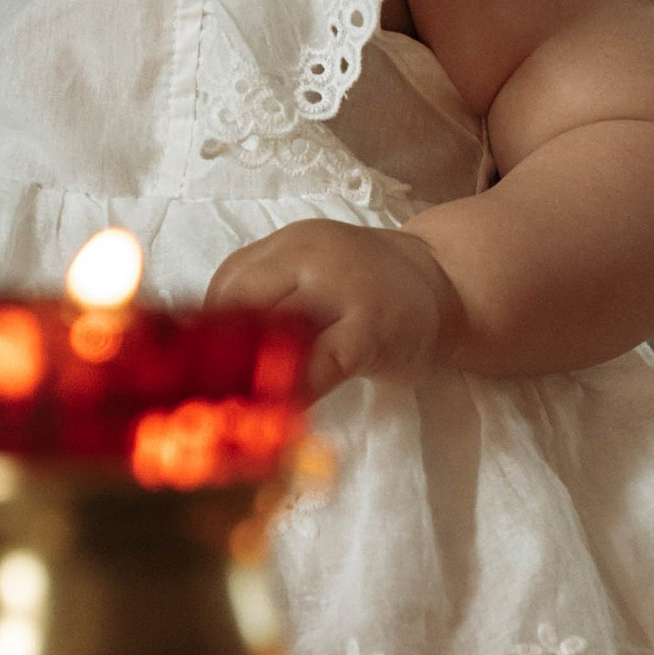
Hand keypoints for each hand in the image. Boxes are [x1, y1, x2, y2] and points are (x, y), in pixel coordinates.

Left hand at [206, 221, 465, 392]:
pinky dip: (295, 388)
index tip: (205, 363)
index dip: (209, 327)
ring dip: (254, 371)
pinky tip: (283, 410)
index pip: (229, 279)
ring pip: (276, 330)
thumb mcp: (314, 275)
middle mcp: (311, 256)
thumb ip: (270, 296)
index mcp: (290, 244)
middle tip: (219, 390)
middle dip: (224, 351)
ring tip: (243, 405)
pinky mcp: (371, 330)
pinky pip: (319, 361)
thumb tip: (206, 349)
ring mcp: (344, 290)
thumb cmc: (368, 290)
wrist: (448, 284)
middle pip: (243, 301)